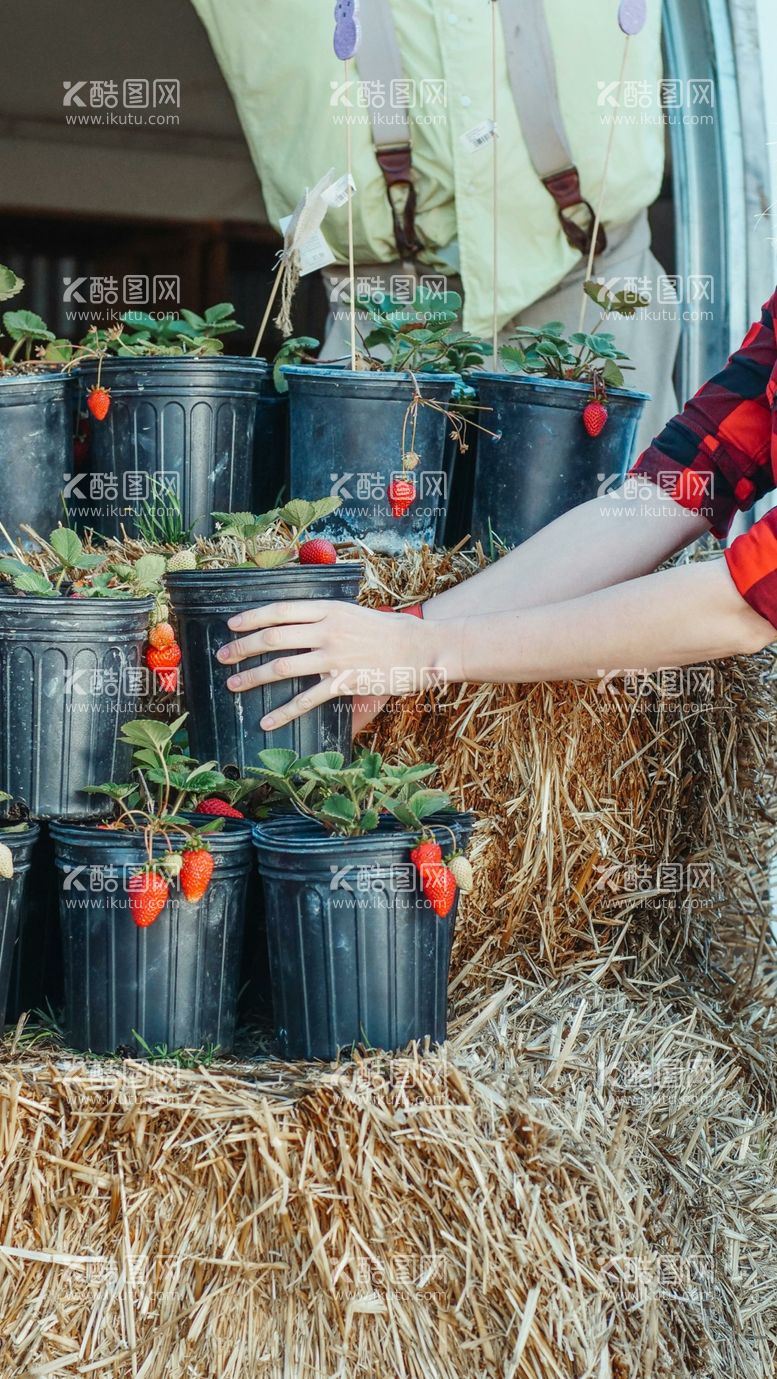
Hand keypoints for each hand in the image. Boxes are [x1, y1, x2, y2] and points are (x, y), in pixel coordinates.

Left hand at [216, 600, 446, 730]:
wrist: (422, 647)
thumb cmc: (394, 629)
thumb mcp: (357, 613)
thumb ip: (330, 619)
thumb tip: (306, 626)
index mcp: (329, 609)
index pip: (280, 610)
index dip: (252, 617)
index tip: (232, 625)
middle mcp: (327, 630)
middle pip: (273, 637)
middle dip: (242, 647)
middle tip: (223, 656)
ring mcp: (334, 657)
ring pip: (281, 667)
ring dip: (252, 676)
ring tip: (234, 684)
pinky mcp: (343, 682)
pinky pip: (306, 699)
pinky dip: (283, 712)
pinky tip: (267, 720)